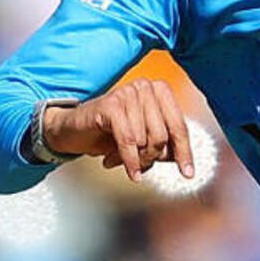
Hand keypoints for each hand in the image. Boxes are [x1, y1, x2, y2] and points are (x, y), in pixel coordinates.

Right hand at [42, 79, 194, 183]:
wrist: (72, 129)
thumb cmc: (110, 133)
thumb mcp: (142, 140)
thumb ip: (164, 146)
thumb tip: (184, 162)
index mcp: (160, 91)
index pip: (179, 127)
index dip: (184, 152)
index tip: (188, 173)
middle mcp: (146, 87)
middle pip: (162, 136)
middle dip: (150, 158)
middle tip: (137, 166)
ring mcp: (129, 93)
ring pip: (145, 140)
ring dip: (134, 159)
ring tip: (118, 158)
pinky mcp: (112, 104)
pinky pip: (129, 140)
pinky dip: (128, 160)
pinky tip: (125, 169)